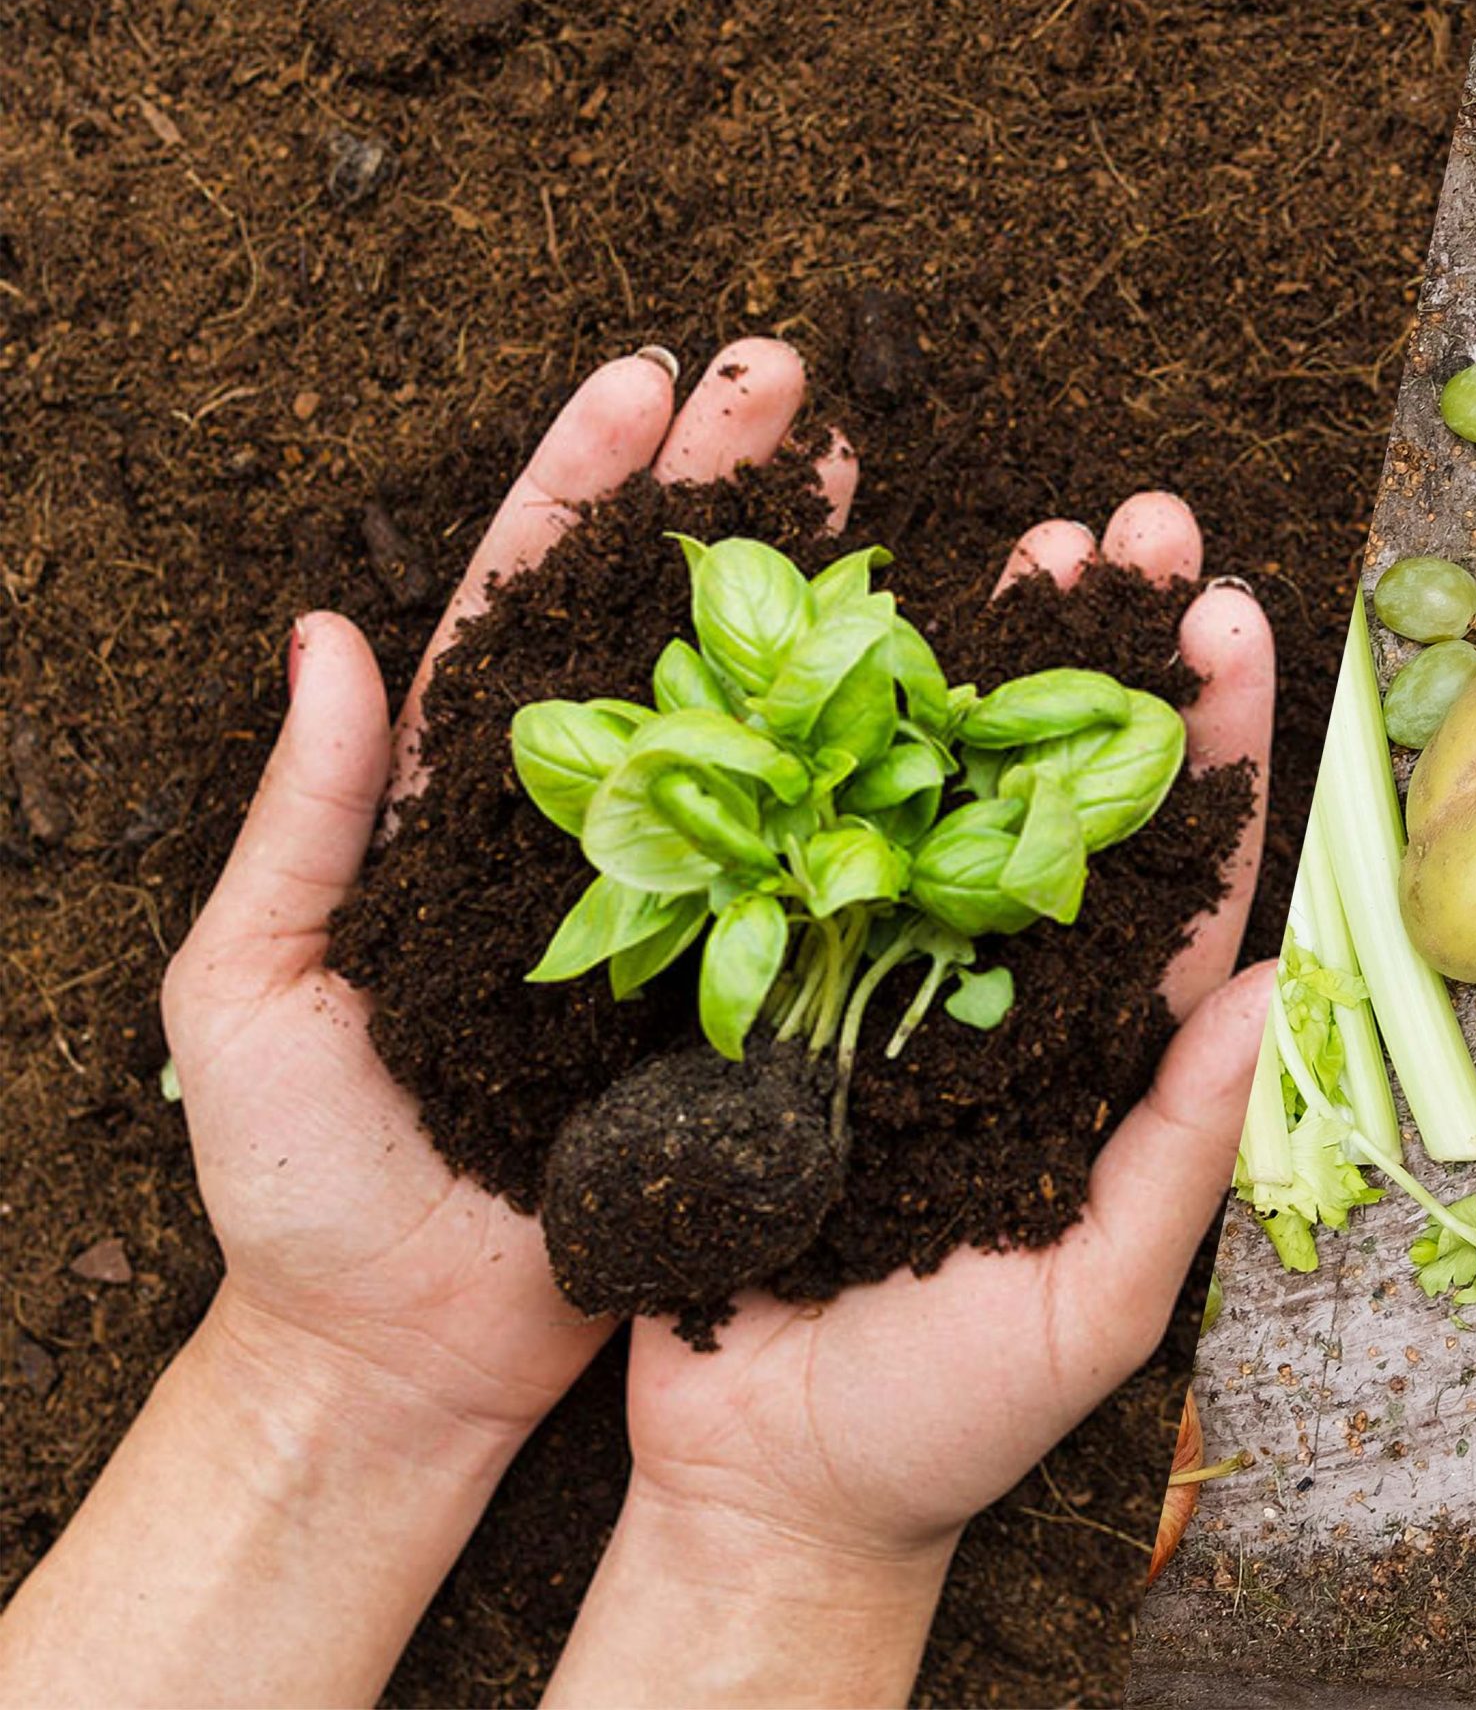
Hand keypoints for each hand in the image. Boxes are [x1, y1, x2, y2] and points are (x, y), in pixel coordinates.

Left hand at [162, 338, 846, 1436]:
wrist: (407, 1358)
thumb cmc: (302, 1187)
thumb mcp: (250, 996)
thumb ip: (296, 824)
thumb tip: (323, 635)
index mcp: (468, 806)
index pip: (526, 613)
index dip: (583, 494)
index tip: (647, 386)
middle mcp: (598, 831)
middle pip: (670, 633)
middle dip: (732, 499)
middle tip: (796, 383)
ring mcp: (688, 908)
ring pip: (774, 731)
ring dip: (838, 607)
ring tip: (901, 489)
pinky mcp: (758, 995)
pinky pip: (834, 879)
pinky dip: (896, 786)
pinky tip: (959, 697)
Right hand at [546, 500, 1275, 1706]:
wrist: (758, 1481)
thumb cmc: (943, 1416)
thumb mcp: (1090, 1300)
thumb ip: (1182, 1151)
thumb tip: (1287, 990)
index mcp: (1088, 1039)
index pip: (1170, 865)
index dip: (1202, 741)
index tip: (1227, 613)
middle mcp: (989, 980)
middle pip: (1051, 785)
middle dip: (1093, 647)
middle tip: (1125, 514)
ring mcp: (869, 975)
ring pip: (925, 786)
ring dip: (964, 656)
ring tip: (999, 527)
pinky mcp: (751, 989)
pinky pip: (784, 851)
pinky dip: (803, 744)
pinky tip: (819, 630)